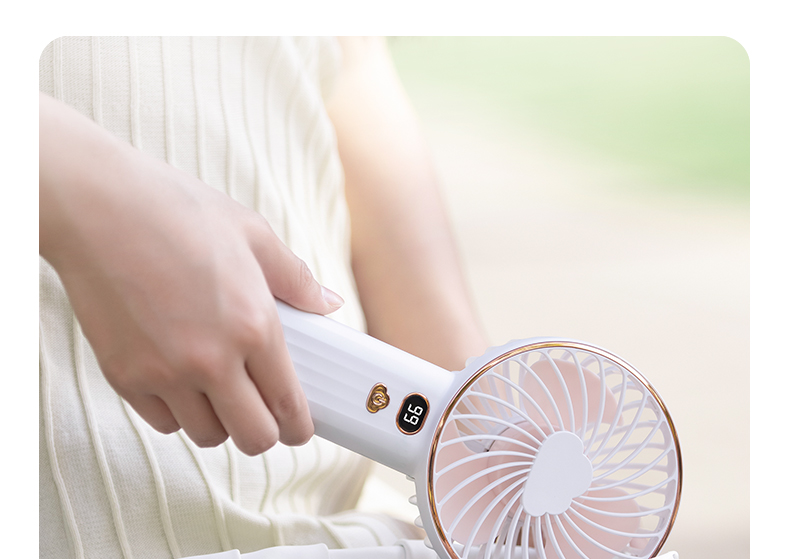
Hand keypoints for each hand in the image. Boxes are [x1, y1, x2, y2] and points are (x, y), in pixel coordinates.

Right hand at [40, 93, 342, 454]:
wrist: (98, 205)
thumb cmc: (178, 212)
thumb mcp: (253, 235)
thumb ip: (296, 279)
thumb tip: (329, 303)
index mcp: (253, 325)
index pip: (288, 405)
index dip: (300, 426)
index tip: (299, 426)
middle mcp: (211, 359)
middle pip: (253, 438)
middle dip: (264, 432)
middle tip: (261, 412)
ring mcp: (164, 373)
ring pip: (206, 435)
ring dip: (219, 421)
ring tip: (219, 390)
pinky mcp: (124, 376)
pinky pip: (162, 422)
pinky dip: (177, 412)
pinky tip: (180, 380)